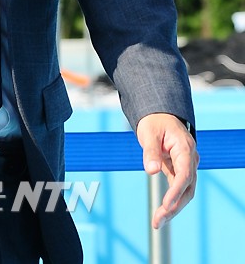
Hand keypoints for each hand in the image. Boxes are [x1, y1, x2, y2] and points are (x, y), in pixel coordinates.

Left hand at [136, 112, 198, 228]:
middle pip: (187, 187)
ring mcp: (187, 165)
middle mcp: (190, 158)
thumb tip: (151, 170)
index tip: (166, 205)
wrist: (159, 116)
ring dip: (173, 207)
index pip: (184, 173)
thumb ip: (150, 151)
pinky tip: (161, 214)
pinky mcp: (180, 170)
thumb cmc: (154, 122)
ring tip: (158, 222)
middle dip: (174, 206)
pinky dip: (171, 201)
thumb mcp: (149, 133)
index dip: (176, 190)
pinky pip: (178, 188)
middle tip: (158, 220)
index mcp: (185, 147)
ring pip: (185, 191)